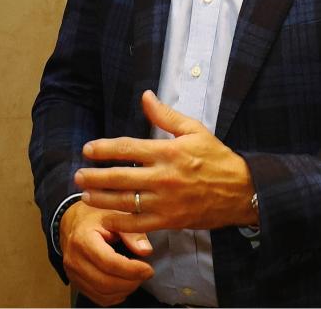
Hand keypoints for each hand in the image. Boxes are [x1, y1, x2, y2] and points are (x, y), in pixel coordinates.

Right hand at [59, 201, 153, 306]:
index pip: (108, 262)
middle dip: (131, 282)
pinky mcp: (76, 282)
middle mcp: (74, 259)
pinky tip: (124, 284)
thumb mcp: (114, 215)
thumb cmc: (95, 216)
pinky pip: (98, 298)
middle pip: (106, 282)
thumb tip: (146, 251)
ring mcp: (73, 273)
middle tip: (145, 274)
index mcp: (83, 239)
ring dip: (124, 290)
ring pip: (103, 293)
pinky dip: (115, 296)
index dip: (131, 269)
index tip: (148, 269)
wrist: (71, 221)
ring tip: (136, 277)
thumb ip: (131, 232)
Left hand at [74, 90, 256, 232]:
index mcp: (168, 152)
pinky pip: (140, 224)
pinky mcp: (171, 221)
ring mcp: (166, 201)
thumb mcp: (194, 130)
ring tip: (85, 195)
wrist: (242, 191)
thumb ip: (166, 115)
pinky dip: (120, 223)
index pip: (127, 148)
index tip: (87, 150)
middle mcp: (163, 177)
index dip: (104, 149)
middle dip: (95, 177)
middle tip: (78, 175)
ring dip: (102, 199)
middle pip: (120, 177)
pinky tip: (106, 219)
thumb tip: (145, 96)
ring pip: (125, 201)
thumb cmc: (217, 158)